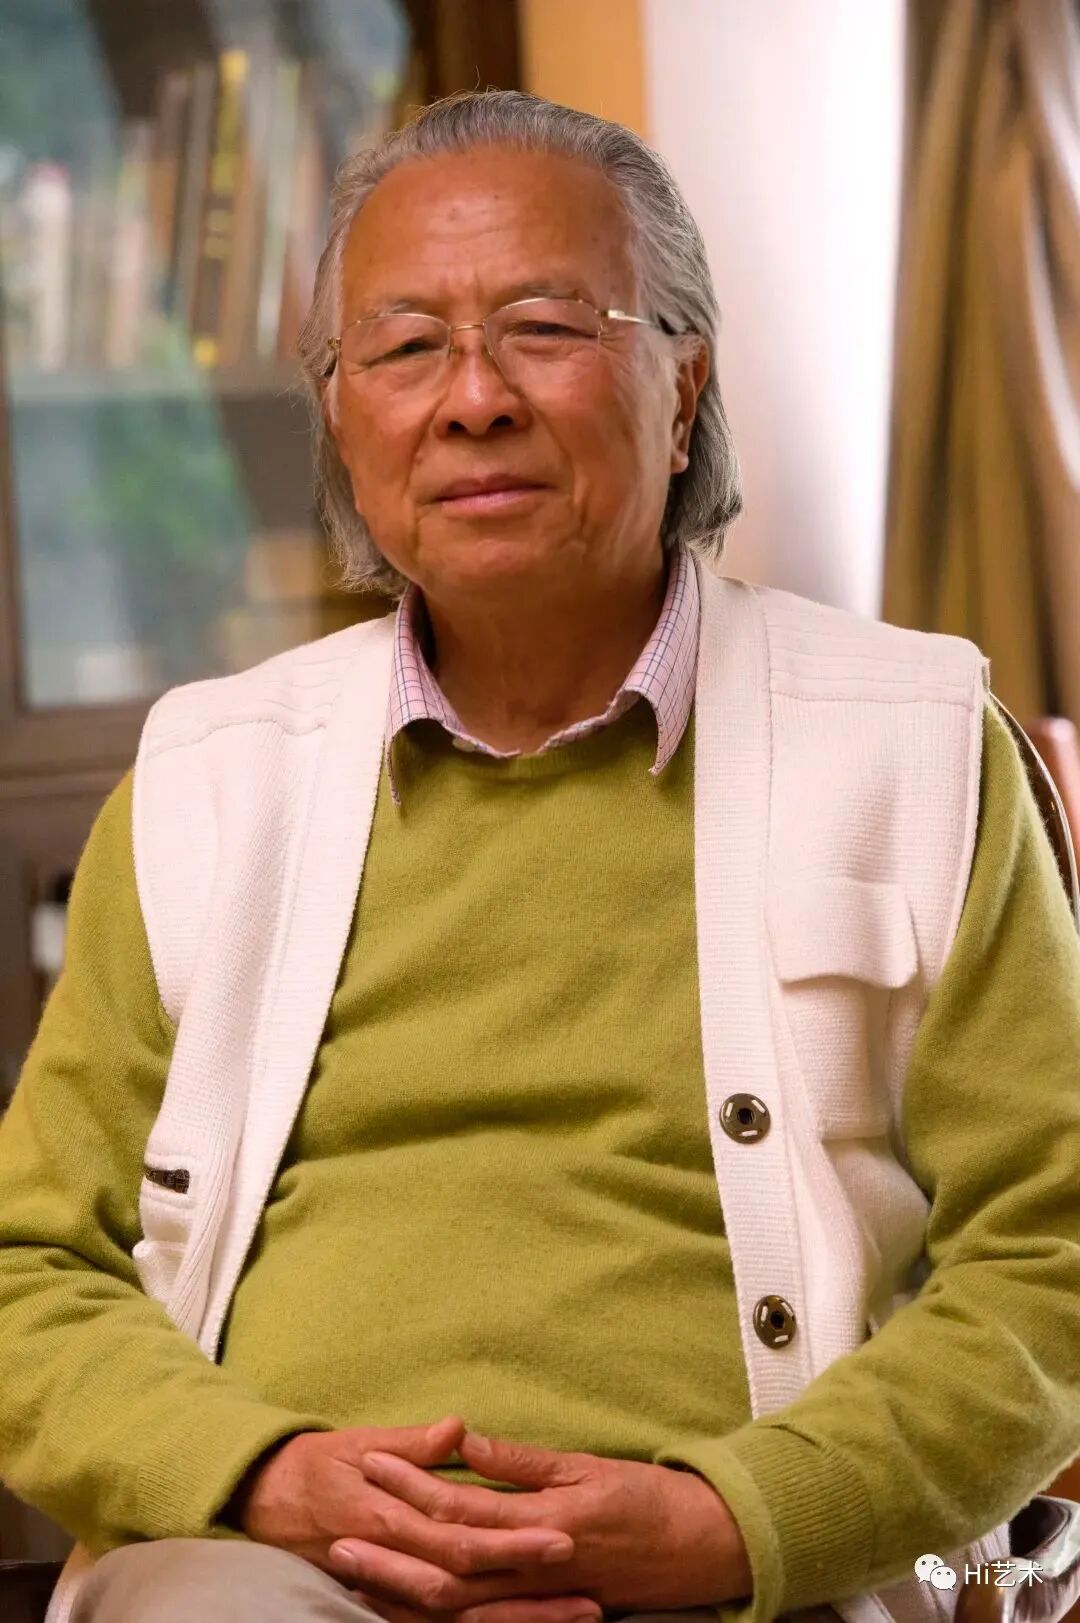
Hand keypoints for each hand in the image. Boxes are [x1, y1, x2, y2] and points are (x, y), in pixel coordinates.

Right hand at [235, 1414, 587, 1607]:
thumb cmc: (317, 1465)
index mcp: (385, 1516)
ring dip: (520, 1619)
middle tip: (589, 1587)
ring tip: (582, 1615)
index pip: (458, 1537)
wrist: (262, 1501)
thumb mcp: (360, 1443)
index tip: (562, 1536)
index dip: (511, 1542)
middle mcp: (389, 1563)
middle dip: (530, 1592)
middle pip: (469, 1588)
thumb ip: (412, 1444)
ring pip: (461, 1619)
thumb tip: (457, 1428)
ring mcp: (387, 1594)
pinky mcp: (387, 1608)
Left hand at [330, 1429, 752, 1621]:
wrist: (703, 1550)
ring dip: (403, 1590)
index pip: (462, 1507)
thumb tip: (463, 1440)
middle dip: (391, 1552)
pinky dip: (440, 1616)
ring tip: (357, 1571)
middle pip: (448, 1568)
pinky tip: (405, 1604)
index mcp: (544, 1520)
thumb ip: (521, 1461)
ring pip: (458, 1606)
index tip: (372, 1461)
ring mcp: (538, 1599)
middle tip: (338, 1532)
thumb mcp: (585, 1467)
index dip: (413, 1485)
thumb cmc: (647, 1499)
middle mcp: (535, 1567)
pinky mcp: (545, 1615)